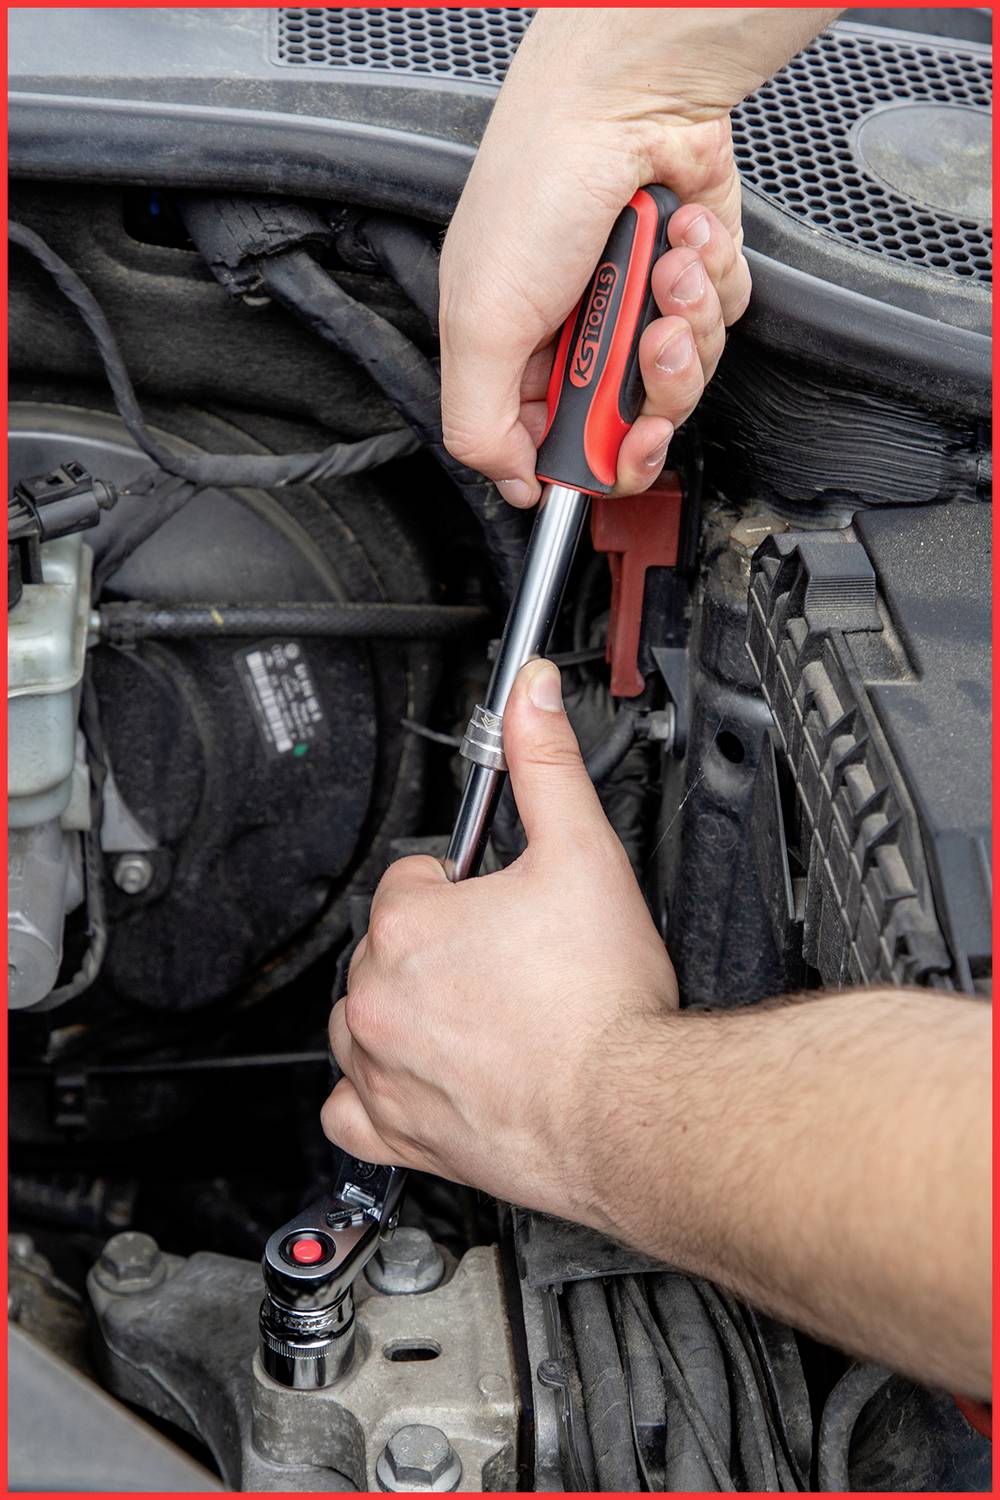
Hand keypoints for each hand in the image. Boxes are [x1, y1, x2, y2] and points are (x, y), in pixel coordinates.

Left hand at [322, 657, 677, 1221]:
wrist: (629, 1109)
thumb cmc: (604, 1003)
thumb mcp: (584, 852)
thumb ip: (547, 763)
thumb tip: (531, 692)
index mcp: (410, 925)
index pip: (410, 880)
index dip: (460, 887)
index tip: (499, 905)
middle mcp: (379, 996)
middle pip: (383, 948)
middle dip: (436, 948)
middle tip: (506, 961)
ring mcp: (384, 1067)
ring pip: (359, 1020)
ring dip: (398, 1010)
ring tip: (471, 1011)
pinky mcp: (398, 1132)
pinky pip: (347, 1112)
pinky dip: (371, 1093)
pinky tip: (415, 1076)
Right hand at [440, 7, 837, 505]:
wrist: (623, 98)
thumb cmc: (539, 186)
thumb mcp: (480, 323)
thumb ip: (480, 423)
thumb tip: (510, 485)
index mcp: (521, 359)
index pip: (567, 450)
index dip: (605, 457)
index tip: (625, 439)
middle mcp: (581, 340)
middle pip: (640, 423)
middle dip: (655, 380)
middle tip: (645, 336)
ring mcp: (638, 308)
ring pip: (688, 373)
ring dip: (685, 317)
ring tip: (665, 265)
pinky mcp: (692, 276)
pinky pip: (723, 318)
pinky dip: (710, 275)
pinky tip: (683, 233)